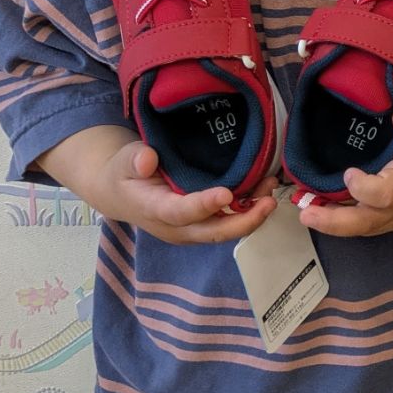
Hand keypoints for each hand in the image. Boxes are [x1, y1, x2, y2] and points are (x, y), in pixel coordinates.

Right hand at [46, 132, 278, 244]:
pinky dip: (249, 211)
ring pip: (226, 230)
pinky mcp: (203, 225)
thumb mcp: (123, 160)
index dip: (204, 205)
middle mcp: (176, 227)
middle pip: (214, 233)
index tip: (226, 194)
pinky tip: (264, 191)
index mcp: (154, 210)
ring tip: (272, 189)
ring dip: (252, 215)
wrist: (120, 192)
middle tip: (268, 202)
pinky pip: (228, 223)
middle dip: (244, 221)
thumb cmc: (124, 172)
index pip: (181, 212)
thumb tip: (147, 160)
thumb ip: (134, 159)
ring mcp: (191, 230)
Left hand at [297, 107, 392, 236]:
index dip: (364, 188)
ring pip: (366, 229)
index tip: (350, 172)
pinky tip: (326, 212)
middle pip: (368, 223)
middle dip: (334, 222)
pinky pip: (371, 226)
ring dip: (335, 224)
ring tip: (307, 212)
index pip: (385, 195)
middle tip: (305, 213)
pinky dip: (347, 223)